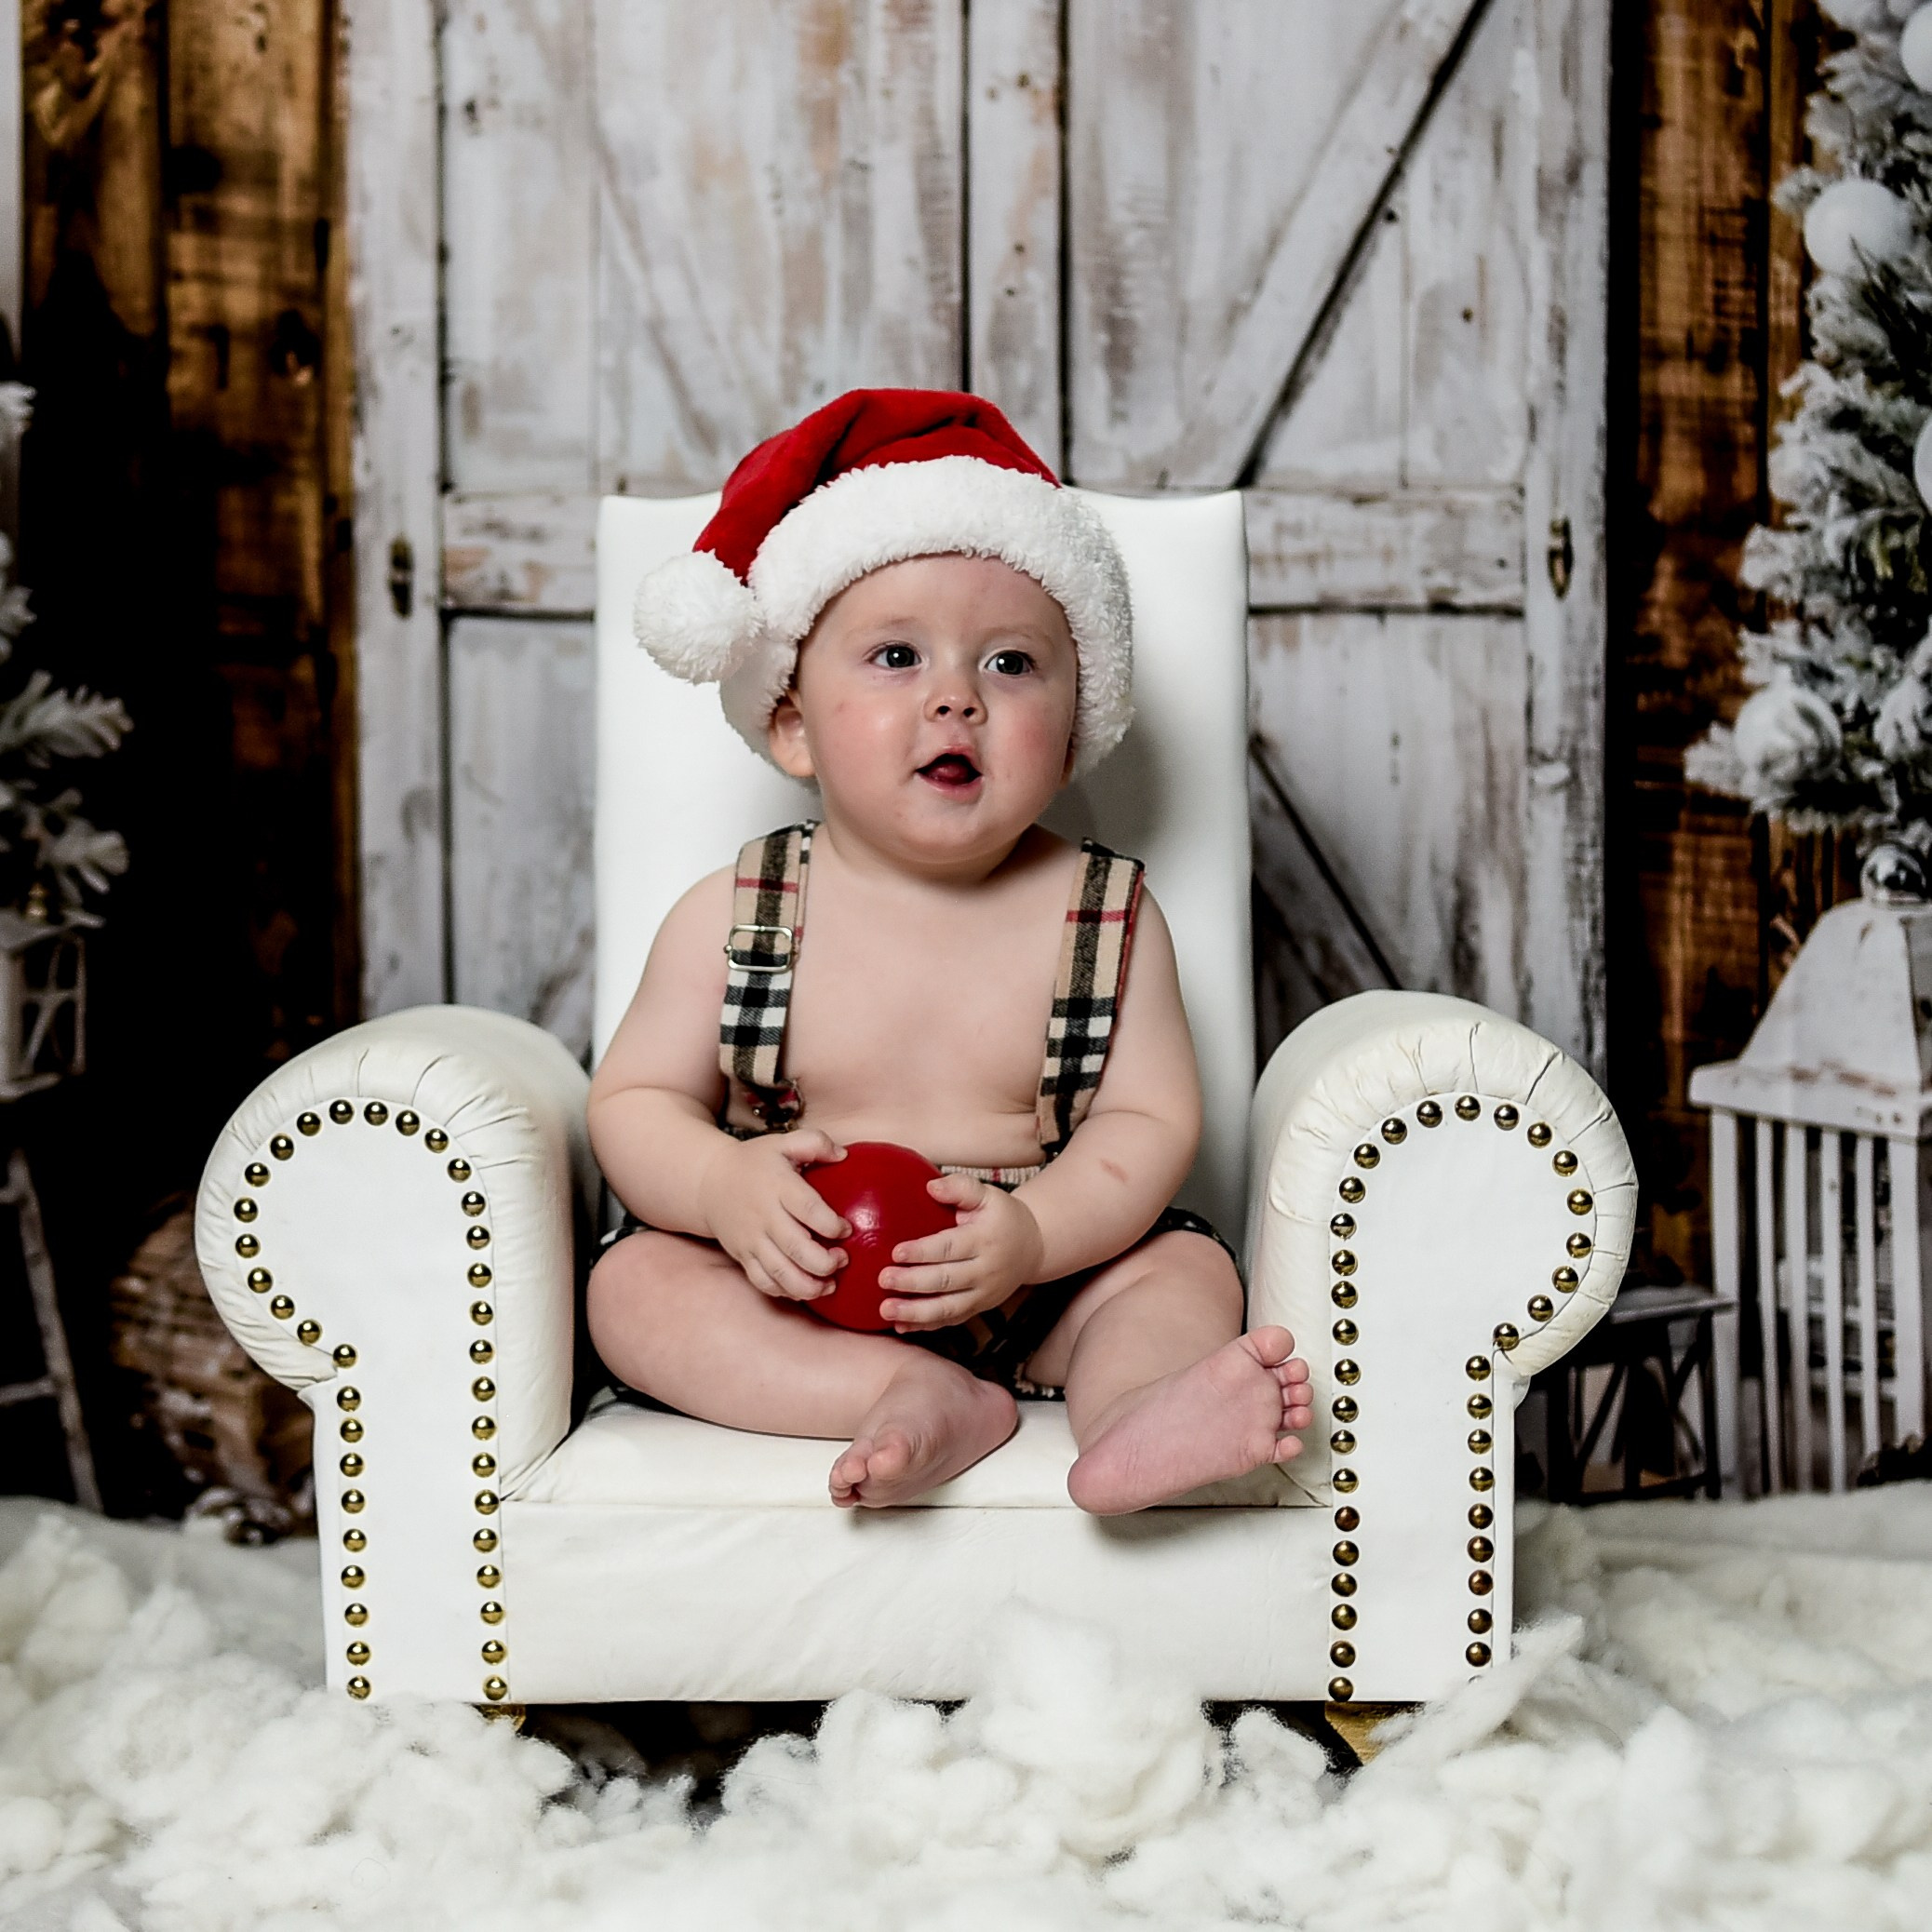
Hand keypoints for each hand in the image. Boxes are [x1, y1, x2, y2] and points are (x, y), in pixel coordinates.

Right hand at [699, 1131, 849, 1301]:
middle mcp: (763, 1216)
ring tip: (830, 1285)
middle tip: (843, 1260)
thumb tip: (843, 1155)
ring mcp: (751, 1240)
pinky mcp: (742, 1256)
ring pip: (779, 1272)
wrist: (709, 1182)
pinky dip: (784, 1291)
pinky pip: (763, 1282)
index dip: (831, 1224)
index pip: (807, 1209)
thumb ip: (815, 1143)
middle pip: (796, 1248)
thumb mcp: (782, 1143)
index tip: (847, 1229)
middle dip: (824, 1262)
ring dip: (808, 1285)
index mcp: (777, 1186)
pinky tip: (805, 1289)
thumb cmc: (755, 1163)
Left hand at [877, 1175, 1045, 1330]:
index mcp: (984, 1240)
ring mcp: (983, 1295)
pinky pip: (950, 1321)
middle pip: (946, 1281)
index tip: (896, 1252)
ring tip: (886, 1310)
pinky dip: (925, 1326)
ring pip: (947, 1308)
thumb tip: (931, 1186)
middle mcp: (985, 1271)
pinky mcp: (978, 1309)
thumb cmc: (1003, 1216)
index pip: (950, 1248)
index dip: (922, 1251)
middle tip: (883, 1279)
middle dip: (912, 1282)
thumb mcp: (988, 1195)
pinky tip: (901, 1326)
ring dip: (915, 1312)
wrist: (1033, 1247)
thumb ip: (961, 1187)